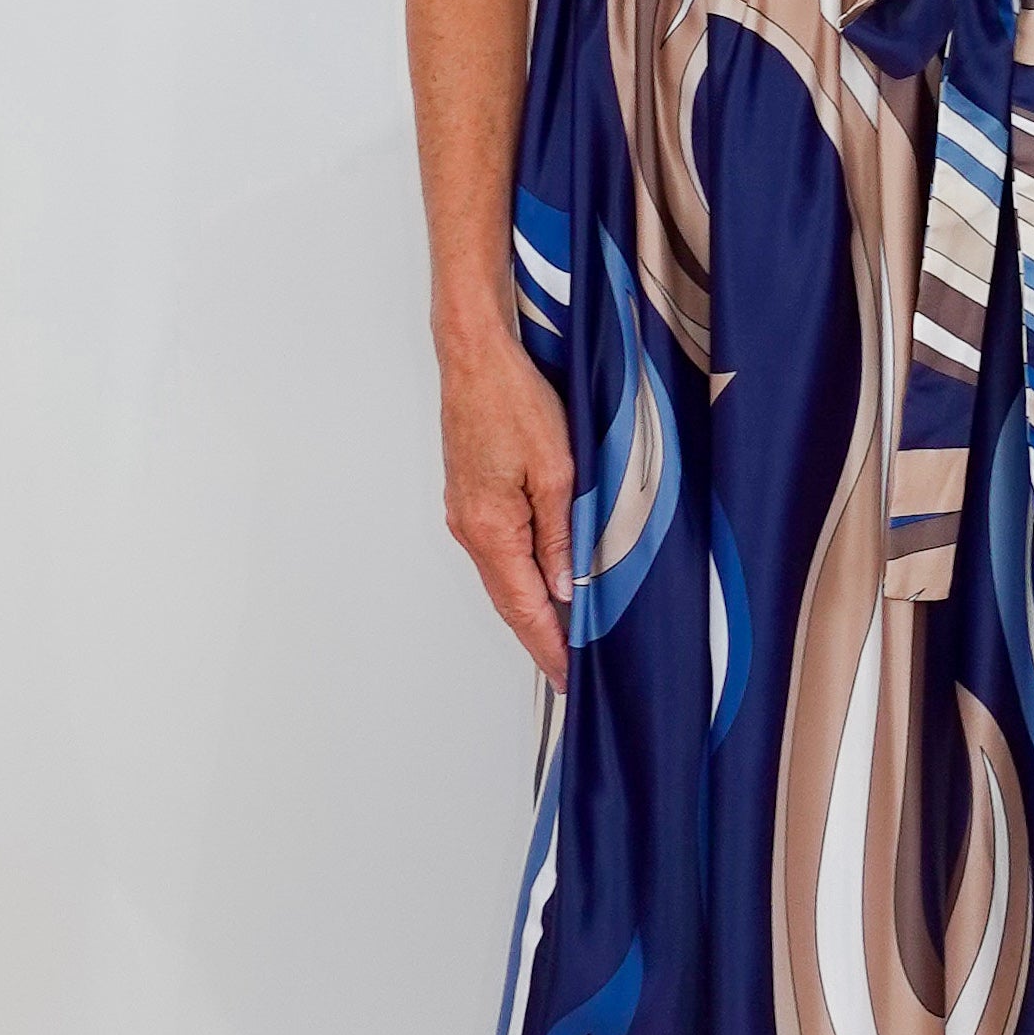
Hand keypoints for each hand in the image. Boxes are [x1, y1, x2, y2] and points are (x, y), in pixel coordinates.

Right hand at [439, 333, 574, 690]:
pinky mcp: (470, 498)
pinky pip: (497, 551)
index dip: (548, 646)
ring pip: (502, 577)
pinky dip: (519, 577)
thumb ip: (562, 535)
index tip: (567, 676)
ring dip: (530, 608)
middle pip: (508, 599)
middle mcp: (470, 528)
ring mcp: (466, 514)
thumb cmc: (513, 400)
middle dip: (539, 637)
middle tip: (567, 670)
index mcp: (492, 528)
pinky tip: (541, 582)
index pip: (524, 606)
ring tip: (562, 636)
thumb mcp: (557, 471)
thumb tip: (566, 588)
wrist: (474, 358)